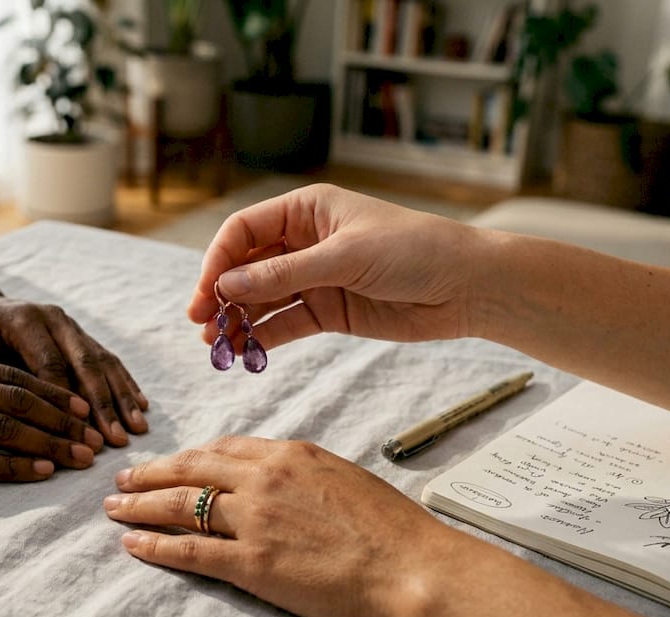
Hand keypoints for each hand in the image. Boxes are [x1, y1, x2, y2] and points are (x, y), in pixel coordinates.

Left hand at [0, 294, 147, 445]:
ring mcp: (71, 326)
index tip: (80, 435)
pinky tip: (141, 405)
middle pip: (86, 363)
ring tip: (137, 428)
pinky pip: (107, 359)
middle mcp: (54, 318)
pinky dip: (124, 383)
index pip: (52, 365)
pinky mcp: (80, 335)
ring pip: (102, 362)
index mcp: (24, 320)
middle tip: (117, 439)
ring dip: (121, 397)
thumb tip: (12, 423)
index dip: (67, 402)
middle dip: (104, 404)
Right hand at [0, 346, 105, 481]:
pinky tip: (39, 472)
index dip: (54, 394)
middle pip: (17, 402)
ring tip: (78, 459)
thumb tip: (1, 390)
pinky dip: (12, 467)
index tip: (83, 410)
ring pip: (3, 431)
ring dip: (48, 446)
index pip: (11, 376)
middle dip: (63, 422)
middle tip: (94, 439)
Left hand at [102, 436, 462, 616]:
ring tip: (114, 508)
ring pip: (179, 504)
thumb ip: (302, 474)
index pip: (222, 448)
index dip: (189, 456)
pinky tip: (133, 543)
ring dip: (139, 506)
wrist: (412, 569)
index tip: (171, 463)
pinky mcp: (250, 563)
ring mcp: (253, 520)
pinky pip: (188, 549)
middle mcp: (263, 478)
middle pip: (189, 468)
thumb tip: (280, 479)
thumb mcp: (343, 478)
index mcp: (289, 454)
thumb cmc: (392, 530)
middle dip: (150, 472)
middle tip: (123, 478)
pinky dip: (155, 545)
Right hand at [187, 184, 484, 351]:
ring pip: (262, 299)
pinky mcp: (329, 310)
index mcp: (306, 210)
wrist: (468, 287)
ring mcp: (315, 278)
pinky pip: (286, 324)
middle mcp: (304, 241)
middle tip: (201, 323)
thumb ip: (284, 273)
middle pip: (247, 267)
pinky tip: (244, 353)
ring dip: (237, 321)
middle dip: (221, 294)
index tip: (205, 292)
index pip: (245, 230)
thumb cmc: (415, 250)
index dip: (219, 259)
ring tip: (216, 347)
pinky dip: (263, 339)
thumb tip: (227, 286)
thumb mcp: (345, 257)